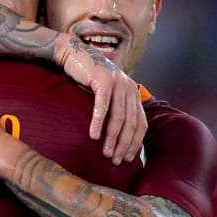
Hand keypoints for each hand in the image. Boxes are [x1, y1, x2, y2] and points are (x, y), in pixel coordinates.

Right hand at [58, 38, 146, 164]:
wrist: (74, 55)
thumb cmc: (89, 80)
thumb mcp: (108, 96)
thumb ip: (115, 111)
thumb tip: (117, 141)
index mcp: (134, 94)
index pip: (141, 124)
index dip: (135, 143)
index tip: (128, 159)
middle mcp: (130, 88)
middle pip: (131, 123)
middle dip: (124, 145)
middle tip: (116, 161)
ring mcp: (118, 82)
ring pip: (119, 117)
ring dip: (112, 138)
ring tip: (106, 153)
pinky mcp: (103, 79)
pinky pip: (103, 105)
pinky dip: (98, 122)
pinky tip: (93, 136)